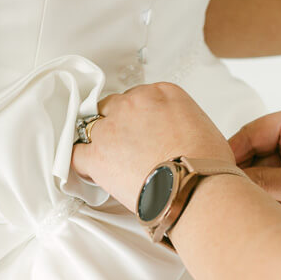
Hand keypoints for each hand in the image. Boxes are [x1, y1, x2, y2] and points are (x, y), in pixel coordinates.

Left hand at [71, 82, 233, 211]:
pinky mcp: (97, 154)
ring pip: (91, 127)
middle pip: (112, 107)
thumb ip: (178, 122)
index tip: (141, 132)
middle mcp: (134, 103)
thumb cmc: (206, 165)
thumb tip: (173, 137)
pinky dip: (79, 163)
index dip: (137, 118)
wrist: (196, 187)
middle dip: (117, 126)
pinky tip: (89, 172)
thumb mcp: (201, 126)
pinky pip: (74, 154)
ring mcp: (112, 127)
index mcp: (162, 93)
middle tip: (127, 148)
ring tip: (111, 162)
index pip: (137, 97)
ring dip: (98, 143)